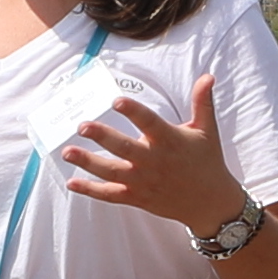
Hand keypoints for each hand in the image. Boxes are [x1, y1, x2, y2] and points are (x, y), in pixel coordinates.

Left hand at [57, 92, 247, 247]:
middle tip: (83, 126)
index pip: (150, 124)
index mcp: (170, 141)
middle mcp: (154, 162)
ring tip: (67, 151)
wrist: (210, 203)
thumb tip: (207, 75)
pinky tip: (71, 183)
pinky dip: (90, 190)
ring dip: (88, 162)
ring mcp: (143, 182)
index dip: (134, 112)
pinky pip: (110, 194)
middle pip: (124, 148)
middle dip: (102, 137)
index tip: (117, 101)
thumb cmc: (207, 161)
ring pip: (112, 172)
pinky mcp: (137, 197)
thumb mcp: (206, 130)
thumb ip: (202, 102)